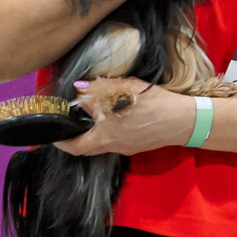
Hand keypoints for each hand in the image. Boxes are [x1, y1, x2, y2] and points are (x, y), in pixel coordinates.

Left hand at [55, 79, 192, 156]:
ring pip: (102, 145)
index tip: (53, 134)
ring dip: (94, 135)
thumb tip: (79, 88)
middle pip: (86, 149)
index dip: (60, 141)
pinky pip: (117, 141)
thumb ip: (99, 88)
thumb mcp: (125, 89)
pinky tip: (119, 119)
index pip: (74, 145)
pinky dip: (111, 133)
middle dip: (75, 140)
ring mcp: (126, 148)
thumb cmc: (154, 103)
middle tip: (70, 127)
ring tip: (95, 118)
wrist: (183, 120)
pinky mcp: (138, 146)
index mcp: (104, 135)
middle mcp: (112, 145)